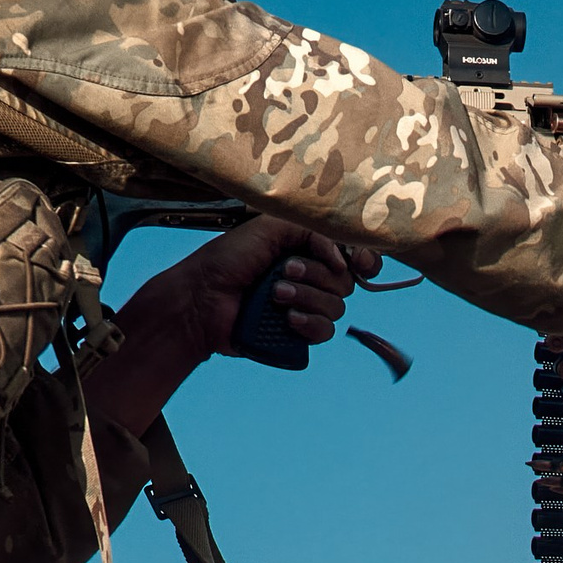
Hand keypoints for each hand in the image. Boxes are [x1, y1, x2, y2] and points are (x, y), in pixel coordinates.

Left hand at [90, 215, 385, 438]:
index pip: (349, 254)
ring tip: (275, 293)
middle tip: (285, 270)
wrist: (201, 301)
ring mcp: (304, 306)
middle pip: (345, 281)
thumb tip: (342, 259)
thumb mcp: (268, 228)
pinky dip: (309, 323)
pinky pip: (324, 332)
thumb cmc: (226, 260)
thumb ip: (311, 230)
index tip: (358, 262)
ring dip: (307, 297)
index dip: (361, 258)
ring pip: (336, 307)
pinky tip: (288, 318)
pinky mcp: (296, 334)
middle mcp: (309, 277)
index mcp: (304, 248)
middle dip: (317, 274)